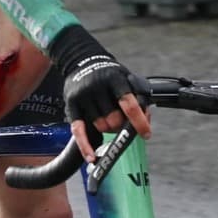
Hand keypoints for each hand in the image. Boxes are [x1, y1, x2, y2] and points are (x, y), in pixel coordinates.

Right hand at [48, 25, 153, 160]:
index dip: (139, 122)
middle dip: (121, 126)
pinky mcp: (71, 104)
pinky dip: (85, 146)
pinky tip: (91, 157)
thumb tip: (146, 122)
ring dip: (107, 129)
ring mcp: (83, 95)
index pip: (130, 105)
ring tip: (108, 119)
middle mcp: (98, 86)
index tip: (146, 134)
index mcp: (115, 79)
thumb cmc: (109, 74)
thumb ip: (138, 98)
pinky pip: (79, 131)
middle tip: (121, 122)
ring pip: (100, 126)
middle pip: (114, 120)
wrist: (81, 59)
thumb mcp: (127, 78)